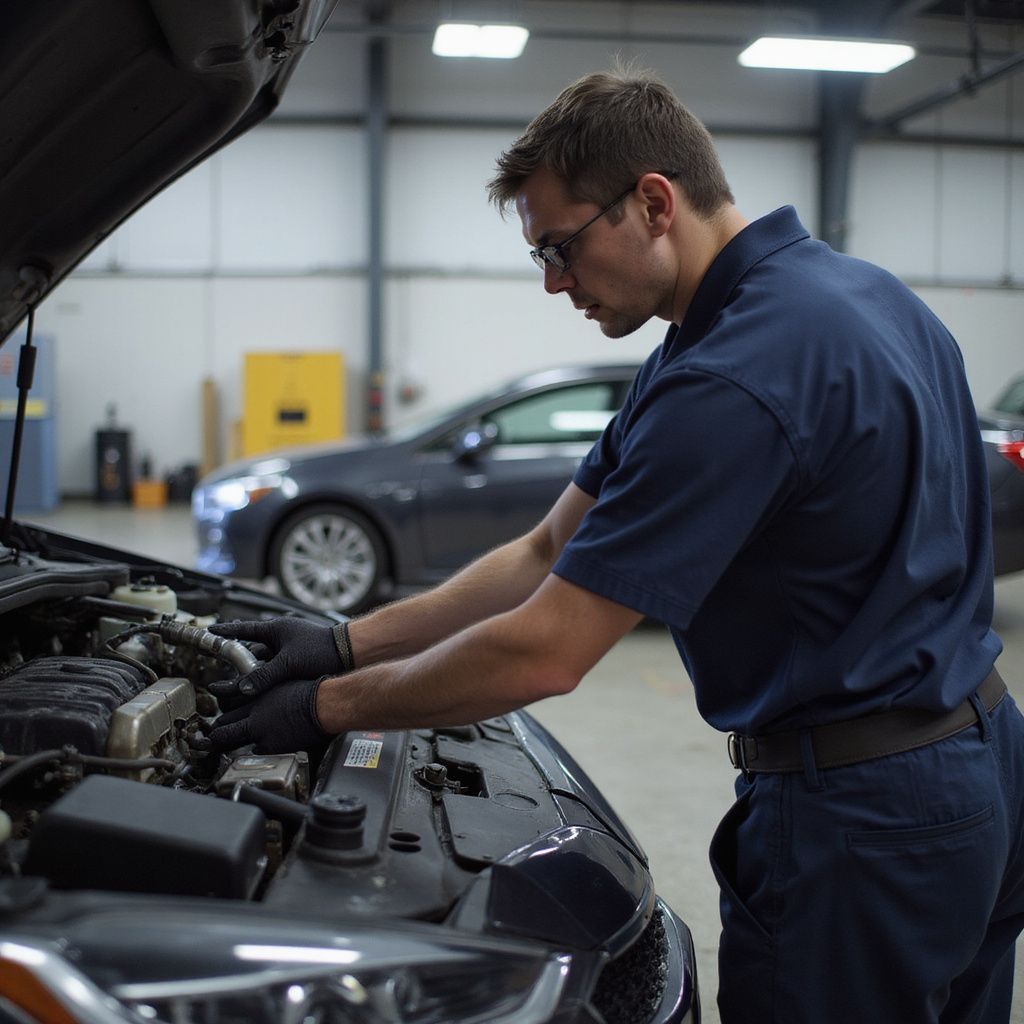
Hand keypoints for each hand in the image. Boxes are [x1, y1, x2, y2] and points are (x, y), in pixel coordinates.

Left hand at [201, 678, 326, 753]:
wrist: (323, 705)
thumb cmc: (310, 691)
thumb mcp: (282, 683)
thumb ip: (267, 690)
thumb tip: (260, 691)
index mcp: (257, 696)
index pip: (227, 704)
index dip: (221, 711)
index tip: (216, 718)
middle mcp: (254, 714)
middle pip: (223, 725)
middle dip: (216, 732)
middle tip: (208, 738)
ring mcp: (260, 732)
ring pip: (230, 741)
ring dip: (226, 743)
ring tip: (219, 748)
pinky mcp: (271, 746)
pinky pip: (255, 750)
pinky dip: (256, 748)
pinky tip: (260, 746)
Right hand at [207, 617, 348, 697]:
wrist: (349, 653)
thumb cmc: (322, 651)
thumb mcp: (289, 663)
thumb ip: (264, 676)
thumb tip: (242, 688)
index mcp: (277, 629)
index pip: (244, 629)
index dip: (226, 631)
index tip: (210, 630)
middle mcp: (281, 636)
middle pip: (252, 648)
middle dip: (237, 658)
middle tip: (221, 665)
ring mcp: (289, 648)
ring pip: (263, 659)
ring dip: (252, 670)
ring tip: (238, 682)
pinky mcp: (297, 659)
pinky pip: (275, 666)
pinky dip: (266, 674)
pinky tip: (260, 686)